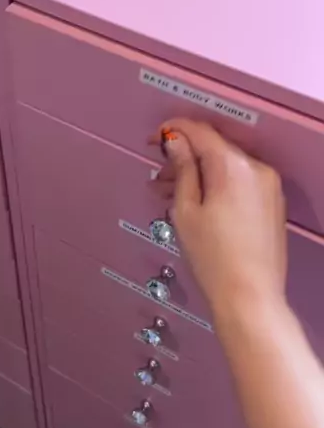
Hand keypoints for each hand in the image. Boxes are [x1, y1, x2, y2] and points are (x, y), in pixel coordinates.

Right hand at [152, 120, 287, 316]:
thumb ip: (183, 169)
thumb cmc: (214, 258)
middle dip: (184, 156)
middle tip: (159, 174)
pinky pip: (240, 181)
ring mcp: (268, 185)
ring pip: (226, 166)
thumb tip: (176, 142)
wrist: (250, 297)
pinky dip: (217, 184)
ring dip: (199, 172)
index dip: (173, 130)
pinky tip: (197, 202)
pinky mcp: (272, 202)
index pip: (200, 131)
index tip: (154, 139)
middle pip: (214, 148)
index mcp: (233, 165)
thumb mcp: (186, 210)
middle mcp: (256, 168)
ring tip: (171, 193)